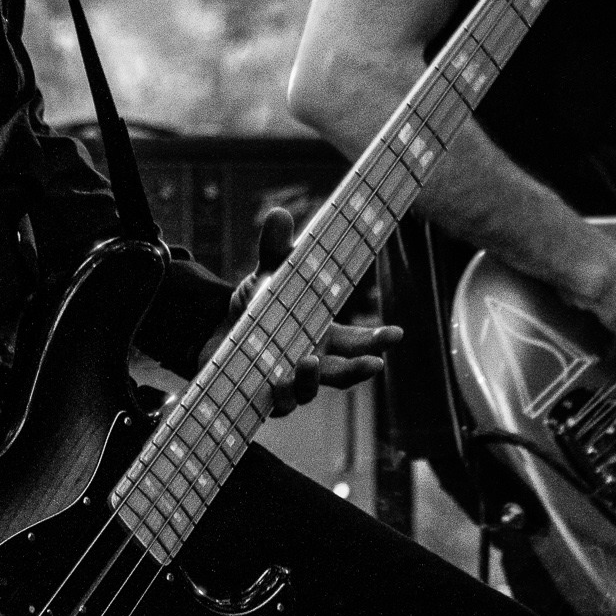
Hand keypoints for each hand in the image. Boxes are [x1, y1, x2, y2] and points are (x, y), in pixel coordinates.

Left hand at [205, 207, 402, 417]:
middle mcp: (312, 363)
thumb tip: (279, 213)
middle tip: (377, 364)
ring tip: (308, 361)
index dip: (378, 341)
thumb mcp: (268, 274)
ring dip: (310, 380)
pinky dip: (277, 393)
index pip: (358, 343)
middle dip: (362, 369)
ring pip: (307, 391)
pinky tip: (275, 382)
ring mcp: (288, 382)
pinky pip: (273, 402)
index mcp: (324, 335)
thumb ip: (276, 248)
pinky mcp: (260, 396)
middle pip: (343, 373)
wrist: (219, 334)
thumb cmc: (259, 308)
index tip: (397, 333)